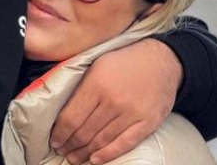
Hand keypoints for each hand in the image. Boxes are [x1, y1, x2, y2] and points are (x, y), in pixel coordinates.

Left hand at [50, 39, 182, 163]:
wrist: (162, 60)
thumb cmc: (126, 61)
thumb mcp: (97, 64)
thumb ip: (81, 87)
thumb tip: (62, 111)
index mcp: (97, 84)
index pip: (71, 118)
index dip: (59, 133)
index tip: (54, 139)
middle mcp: (113, 100)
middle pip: (84, 132)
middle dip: (70, 145)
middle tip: (63, 150)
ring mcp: (132, 113)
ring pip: (101, 140)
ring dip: (85, 152)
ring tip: (75, 157)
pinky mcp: (148, 122)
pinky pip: (125, 143)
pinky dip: (108, 154)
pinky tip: (96, 159)